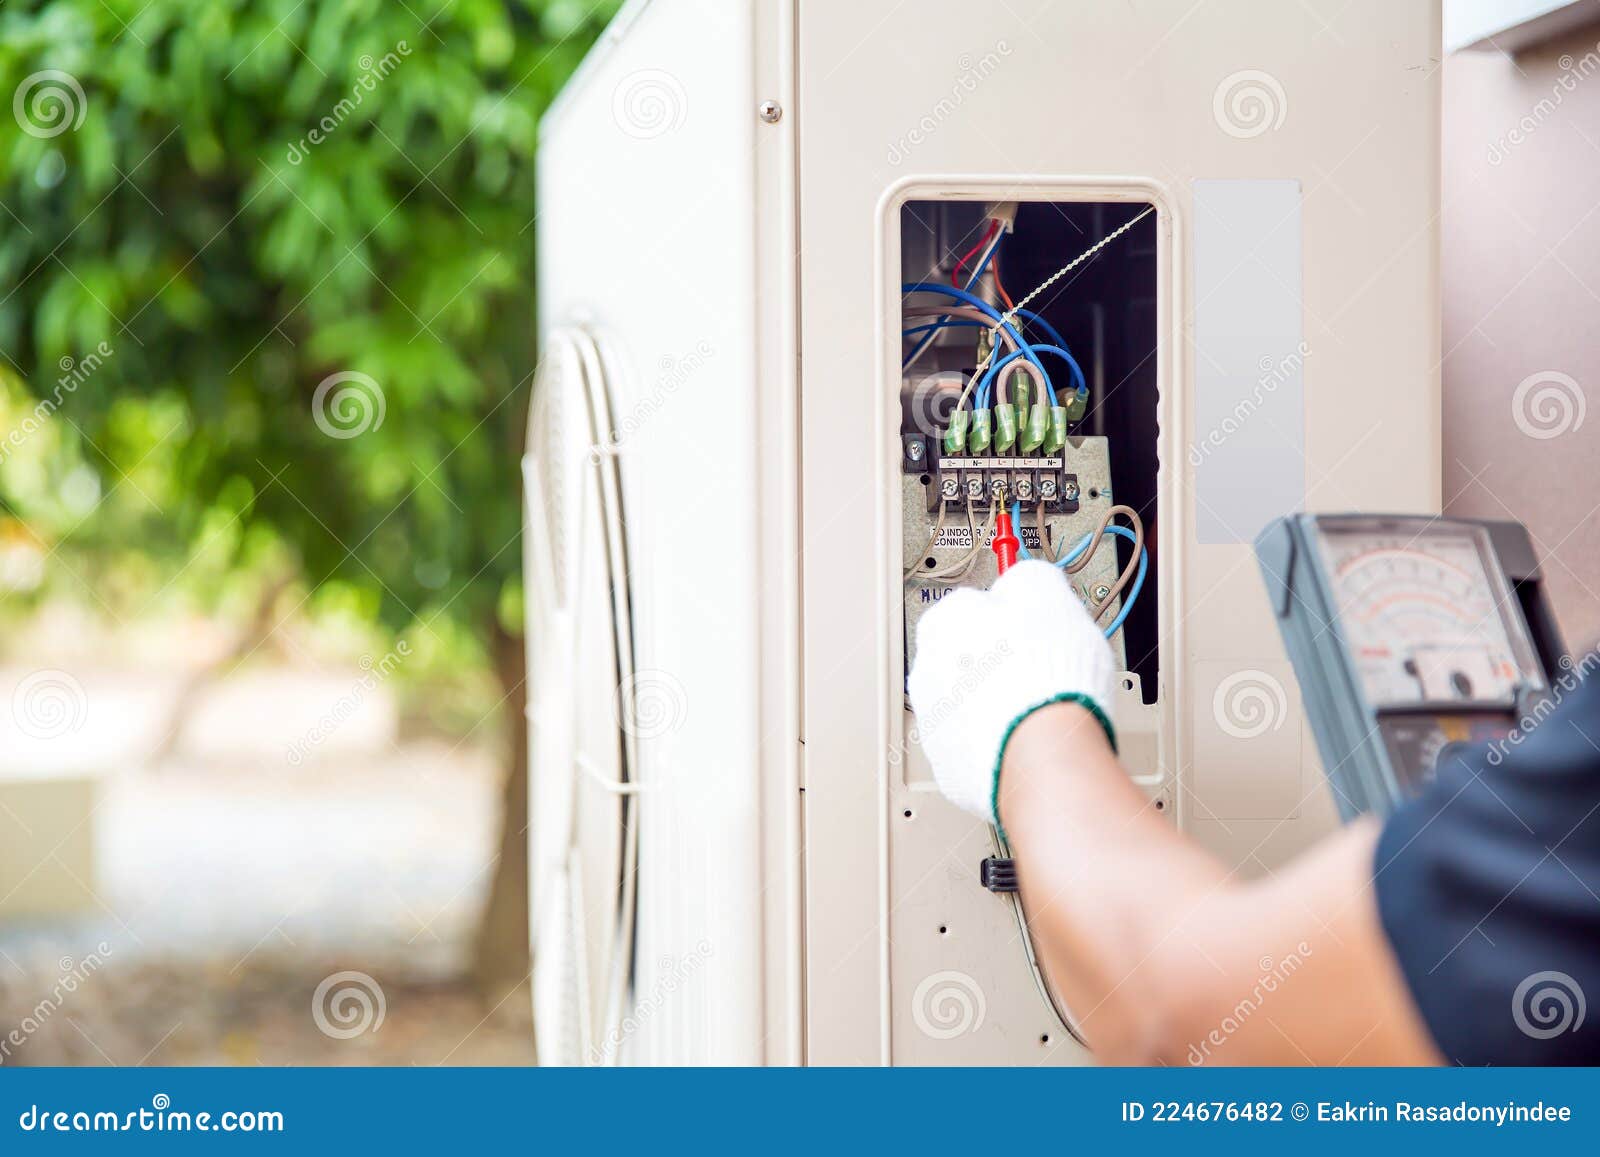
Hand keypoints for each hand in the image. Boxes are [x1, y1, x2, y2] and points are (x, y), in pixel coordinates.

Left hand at [907, 560, 1117, 824]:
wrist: (1042, 754)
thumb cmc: (1044, 678)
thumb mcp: (1047, 593)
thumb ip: (1028, 577)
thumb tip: (1024, 578)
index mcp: (944, 623)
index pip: (969, 606)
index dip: (1006, 615)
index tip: (1024, 622)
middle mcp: (927, 672)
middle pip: (964, 657)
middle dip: (996, 662)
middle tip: (1036, 668)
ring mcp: (936, 722)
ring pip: (967, 703)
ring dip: (994, 703)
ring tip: (1034, 708)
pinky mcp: (950, 766)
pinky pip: (974, 746)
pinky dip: (995, 742)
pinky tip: (1025, 738)